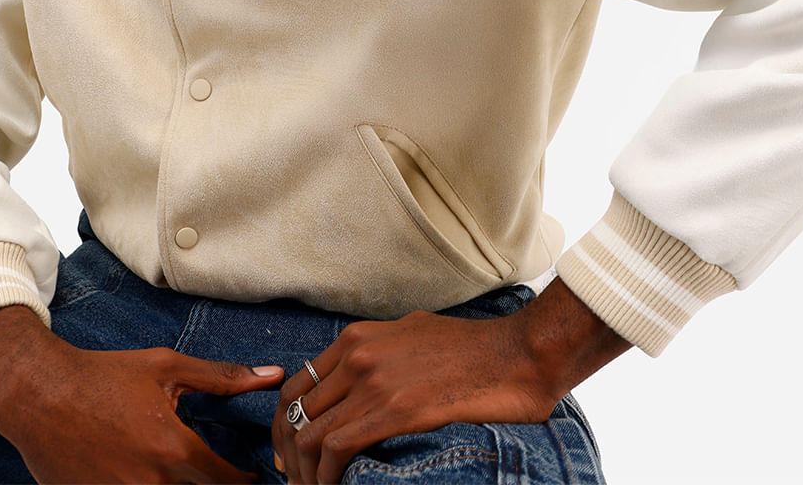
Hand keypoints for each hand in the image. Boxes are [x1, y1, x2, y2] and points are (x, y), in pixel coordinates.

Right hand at [0, 305, 283, 482]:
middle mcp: (149, 483)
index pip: (225, 483)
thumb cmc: (105, 376)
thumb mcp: (168, 367)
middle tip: (218, 474)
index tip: (252, 475)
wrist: (39, 395)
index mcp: (172, 449)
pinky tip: (149, 474)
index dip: (244, 482)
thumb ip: (223, 378)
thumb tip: (272, 374)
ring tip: (184, 472)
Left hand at [271, 278, 629, 483]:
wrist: (516, 353)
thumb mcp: (413, 334)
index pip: (296, 385)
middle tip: (297, 483)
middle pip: (295, 413)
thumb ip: (380, 352)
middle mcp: (358, 354)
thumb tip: (362, 380)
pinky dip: (326, 478)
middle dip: (289, 457)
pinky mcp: (394, 409)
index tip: (291, 456)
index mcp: (359, 337)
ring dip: (305, 475)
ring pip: (309, 436)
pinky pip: (336, 449)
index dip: (286, 427)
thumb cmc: (474, 348)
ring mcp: (373, 380)